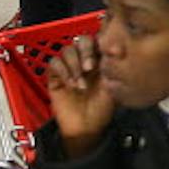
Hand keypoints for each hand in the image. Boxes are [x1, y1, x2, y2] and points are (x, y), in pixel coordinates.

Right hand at [43, 33, 117, 152]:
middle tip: (90, 67)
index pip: (99, 40)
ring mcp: (69, 67)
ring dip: (74, 65)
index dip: (104, 42)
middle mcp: (84, 60)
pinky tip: (71, 84)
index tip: (113, 52)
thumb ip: (111, 68)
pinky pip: (54, 63)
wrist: (86, 127)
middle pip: (82, 40)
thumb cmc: (101, 110)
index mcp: (100, 60)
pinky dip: (63, 71)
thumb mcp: (112, 87)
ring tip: (81, 84)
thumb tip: (114, 51)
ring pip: (67, 50)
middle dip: (86, 51)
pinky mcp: (55, 76)